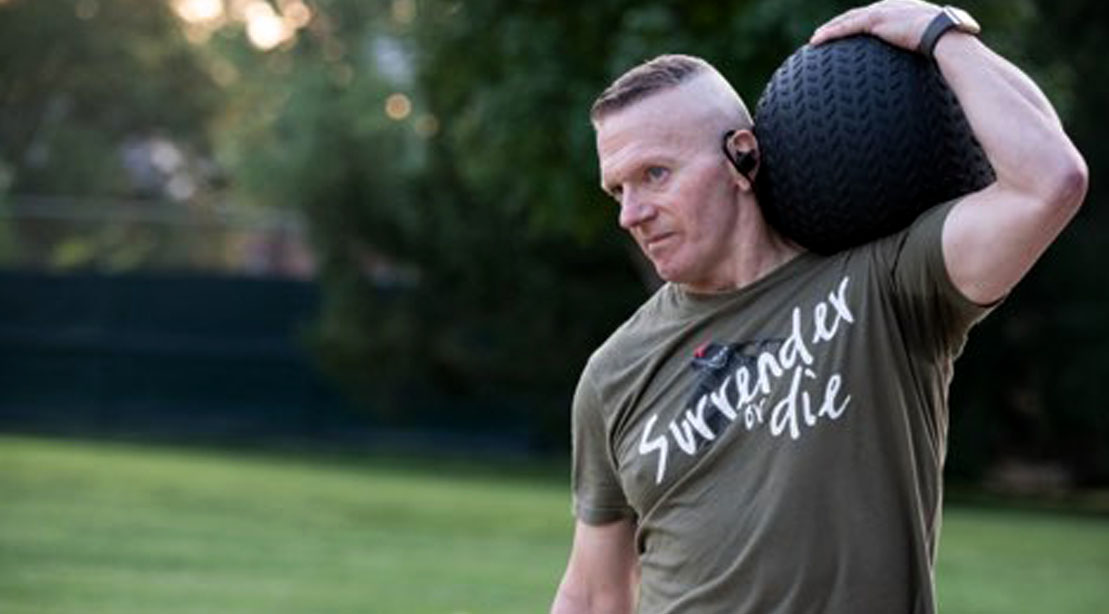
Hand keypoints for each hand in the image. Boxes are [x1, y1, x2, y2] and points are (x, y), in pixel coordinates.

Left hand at [809, 0, 941, 49]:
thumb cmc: (943, 44)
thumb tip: (922, 72)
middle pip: (856, 16)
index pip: (872, 16)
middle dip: (839, 25)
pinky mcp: (875, 20)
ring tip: (815, 40)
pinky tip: (817, 41)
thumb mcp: (929, 45)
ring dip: (829, 30)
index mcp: (900, 10)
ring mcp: (881, 11)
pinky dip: (830, 33)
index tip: (847, 33)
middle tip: (824, 35)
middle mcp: (888, 6)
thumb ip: (920, 51)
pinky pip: (846, 27)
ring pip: (847, 20)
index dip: (857, 24)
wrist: (944, 35)